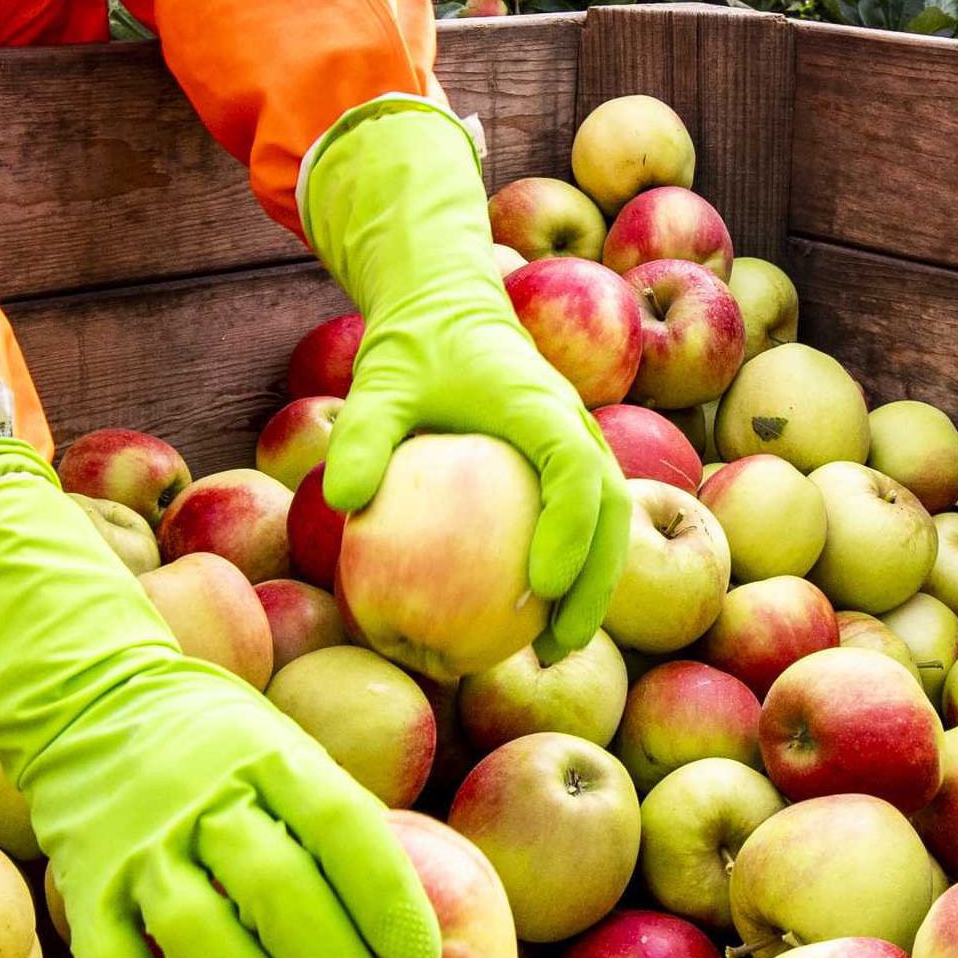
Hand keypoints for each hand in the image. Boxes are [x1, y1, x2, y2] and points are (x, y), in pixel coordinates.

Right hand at [0, 439, 440, 957]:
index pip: (341, 826)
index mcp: (269, 754)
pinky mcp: (86, 887)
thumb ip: (336, 822)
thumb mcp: (285, 749)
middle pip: (274, 888)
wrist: (88, 700)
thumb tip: (413, 930)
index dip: (387, 899)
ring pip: (198, 933)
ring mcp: (139, 843)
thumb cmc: (221, 745)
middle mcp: (202, 794)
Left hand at [300, 98, 634, 658]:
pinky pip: (583, 522)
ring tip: (552, 651)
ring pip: (609, 523)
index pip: (575, 471)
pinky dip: (572, 571)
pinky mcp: (566, 462)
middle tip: (557, 648)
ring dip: (591, 589)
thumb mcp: (378, 383)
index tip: (539, 589)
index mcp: (540, 405)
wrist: (449, 306)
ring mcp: (578, 444)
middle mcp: (574, 426)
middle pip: (612, 512)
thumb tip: (345, 503)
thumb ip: (363, 436)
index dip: (567, 533)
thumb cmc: (414, 348)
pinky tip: (527, 621)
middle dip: (594, 586)